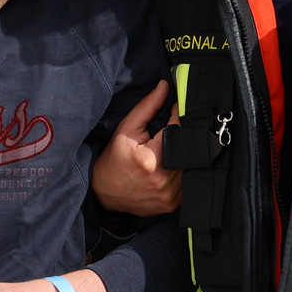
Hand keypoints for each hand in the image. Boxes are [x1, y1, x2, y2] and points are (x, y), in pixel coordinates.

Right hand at [92, 80, 180, 215]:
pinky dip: (180, 172)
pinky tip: (166, 169)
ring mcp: (169, 195)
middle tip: (168, 134)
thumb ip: (147, 107)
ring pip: (188, 165)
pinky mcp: (172, 204)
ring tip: (165, 153)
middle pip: (186, 148)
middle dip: (180, 138)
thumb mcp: (125, 129)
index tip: (175, 109)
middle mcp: (162, 180)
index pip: (177, 129)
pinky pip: (186, 182)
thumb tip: (165, 87)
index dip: (177, 116)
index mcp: (150, 160)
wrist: (104, 194)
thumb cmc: (113, 159)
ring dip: (181, 155)